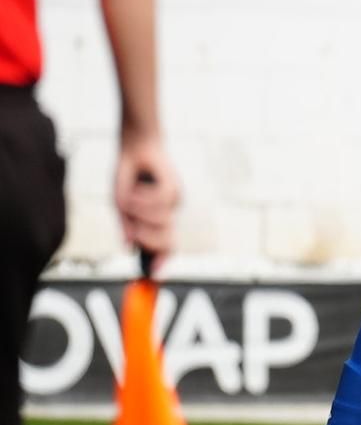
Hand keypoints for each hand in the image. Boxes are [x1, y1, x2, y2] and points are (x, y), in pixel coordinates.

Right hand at [113, 134, 179, 272]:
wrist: (134, 149)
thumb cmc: (127, 178)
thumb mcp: (121, 205)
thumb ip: (126, 226)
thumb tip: (129, 248)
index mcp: (156, 223)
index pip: (165, 248)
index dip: (161, 262)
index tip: (153, 276)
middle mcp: (168, 216)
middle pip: (167, 242)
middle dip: (148, 239)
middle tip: (133, 229)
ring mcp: (174, 204)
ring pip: (162, 222)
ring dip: (140, 212)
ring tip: (130, 197)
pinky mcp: (176, 190)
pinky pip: (161, 203)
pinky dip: (144, 197)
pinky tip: (138, 186)